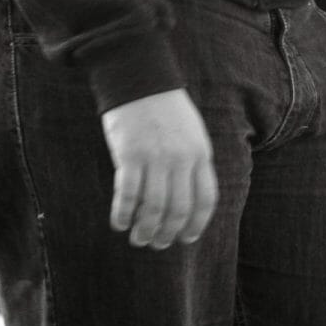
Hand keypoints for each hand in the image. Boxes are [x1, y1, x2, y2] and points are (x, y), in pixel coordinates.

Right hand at [99, 89, 216, 248]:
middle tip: (157, 244)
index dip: (196, 224)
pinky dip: (123, 214)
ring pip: (153, 207)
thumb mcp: (192, 135)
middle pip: (179, 208)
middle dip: (168, 233)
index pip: (206, 199)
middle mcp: (181, 159)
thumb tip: (187, 201)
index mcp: (201, 154)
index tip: (186, 239)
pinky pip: (128, 194)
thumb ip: (192, 164)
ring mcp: (156, 158)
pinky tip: (119, 223)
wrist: (141, 81)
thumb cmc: (166, 110)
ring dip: (145, 229)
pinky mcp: (130, 155)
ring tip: (138, 239)